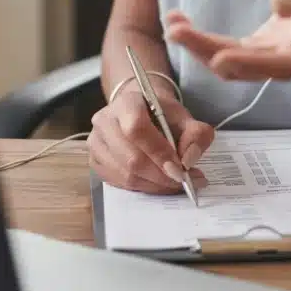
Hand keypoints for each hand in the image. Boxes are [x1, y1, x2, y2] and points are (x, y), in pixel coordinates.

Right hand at [88, 87, 213, 194]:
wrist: (141, 112)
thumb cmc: (162, 115)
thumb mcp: (185, 117)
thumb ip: (196, 134)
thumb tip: (189, 160)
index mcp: (126, 102)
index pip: (137, 129)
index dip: (159, 152)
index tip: (181, 168)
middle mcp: (104, 121)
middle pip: (130, 157)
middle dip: (161, 175)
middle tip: (184, 180)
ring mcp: (96, 142)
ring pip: (125, 175)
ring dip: (155, 185)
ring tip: (176, 183)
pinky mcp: (94, 160)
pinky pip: (119, 183)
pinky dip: (143, 187)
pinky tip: (159, 183)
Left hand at [165, 0, 290, 81]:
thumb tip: (278, 5)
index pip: (283, 63)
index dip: (251, 65)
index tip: (220, 58)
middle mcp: (287, 59)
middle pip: (247, 66)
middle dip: (209, 51)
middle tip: (176, 31)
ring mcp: (270, 57)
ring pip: (232, 63)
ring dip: (199, 47)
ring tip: (172, 23)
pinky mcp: (258, 50)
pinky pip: (228, 51)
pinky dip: (203, 40)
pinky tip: (179, 22)